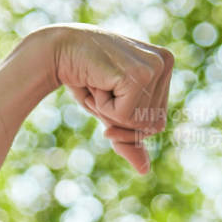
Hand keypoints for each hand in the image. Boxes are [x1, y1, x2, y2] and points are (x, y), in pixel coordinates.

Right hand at [44, 24, 172, 174]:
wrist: (56, 51)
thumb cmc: (85, 78)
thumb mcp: (112, 111)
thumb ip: (129, 137)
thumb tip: (144, 170)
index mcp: (164, 65)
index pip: (157, 121)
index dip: (130, 127)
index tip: (109, 102)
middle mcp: (165, 61)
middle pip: (152, 124)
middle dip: (120, 120)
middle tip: (102, 89)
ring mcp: (155, 66)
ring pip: (139, 123)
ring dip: (110, 112)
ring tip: (99, 84)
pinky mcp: (139, 75)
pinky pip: (126, 117)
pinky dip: (104, 107)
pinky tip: (97, 82)